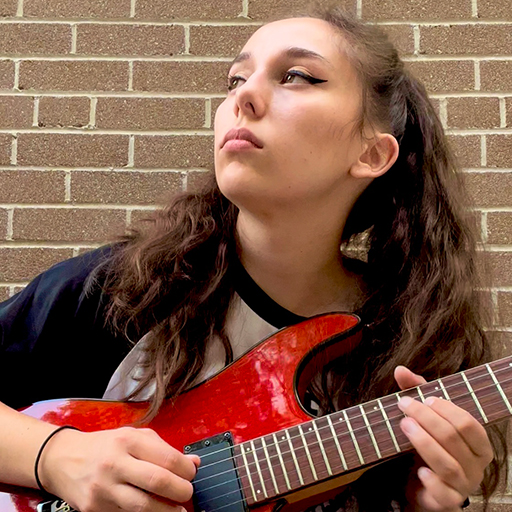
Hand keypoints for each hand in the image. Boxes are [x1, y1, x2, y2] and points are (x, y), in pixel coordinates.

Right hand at [38, 426, 199, 511]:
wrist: (62, 459)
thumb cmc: (105, 446)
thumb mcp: (134, 436)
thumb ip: (163, 449)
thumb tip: (193, 463)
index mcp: (128, 440)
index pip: (167, 457)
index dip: (186, 470)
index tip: (192, 474)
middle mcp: (115, 463)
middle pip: (158, 481)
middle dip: (180, 491)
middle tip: (187, 493)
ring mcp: (104, 488)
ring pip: (143, 506)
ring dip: (166, 511)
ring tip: (177, 511)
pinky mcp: (94, 509)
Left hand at [395, 366, 493, 511]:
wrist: (421, 484)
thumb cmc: (429, 444)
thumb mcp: (425, 416)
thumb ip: (416, 392)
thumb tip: (400, 370)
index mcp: (477, 444)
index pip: (469, 424)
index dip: (446, 409)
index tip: (424, 398)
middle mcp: (475, 465)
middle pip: (454, 439)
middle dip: (428, 419)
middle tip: (405, 406)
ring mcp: (463, 485)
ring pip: (448, 464)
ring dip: (424, 442)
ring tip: (404, 425)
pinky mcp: (448, 501)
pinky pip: (444, 494)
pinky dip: (433, 481)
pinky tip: (420, 470)